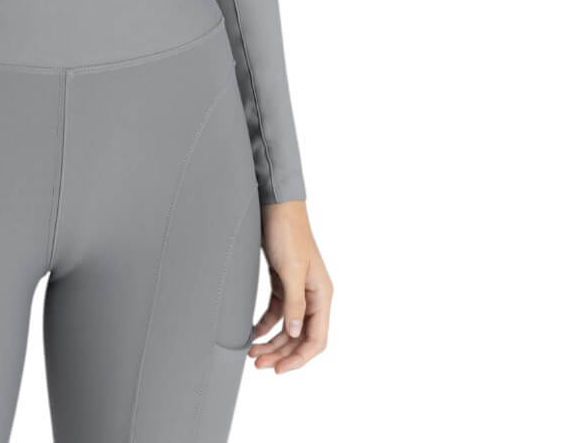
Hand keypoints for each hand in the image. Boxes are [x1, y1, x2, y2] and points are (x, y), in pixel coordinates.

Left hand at [247, 200, 331, 372]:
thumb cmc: (289, 233)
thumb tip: (297, 333)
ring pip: (288, 327)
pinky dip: (266, 324)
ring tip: (253, 353)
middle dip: (281, 353)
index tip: (280, 369)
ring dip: (272, 342)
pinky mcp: (283, 282)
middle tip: (259, 364)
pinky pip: (277, 312)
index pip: (316, 338)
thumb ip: (295, 303)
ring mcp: (298, 289)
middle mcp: (312, 295)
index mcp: (322, 295)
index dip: (299, 357)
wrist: (276, 206)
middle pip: (301, 336)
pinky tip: (254, 333)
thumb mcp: (292, 269)